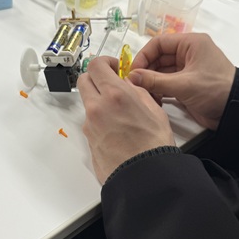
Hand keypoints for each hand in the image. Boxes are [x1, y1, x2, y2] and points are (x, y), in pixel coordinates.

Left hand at [78, 56, 175, 184]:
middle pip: (84, 80)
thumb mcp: (154, 110)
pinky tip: (117, 129)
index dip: (105, 62)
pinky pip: (91, 122)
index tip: (113, 67)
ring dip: (98, 100)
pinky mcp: (89, 140)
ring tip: (119, 111)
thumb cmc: (153, 148)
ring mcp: (90, 125)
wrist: (144, 176)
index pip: (96, 65)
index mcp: (115, 95)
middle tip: (111, 83)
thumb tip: (129, 86)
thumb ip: (137, 92)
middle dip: (96, 78)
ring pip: (88, 102)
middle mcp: (97, 108)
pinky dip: (100, 119)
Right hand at [129, 33, 235, 130]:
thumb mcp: (184, 85)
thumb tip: (131, 77)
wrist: (236, 110)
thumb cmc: (216, 90)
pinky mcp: (186, 85)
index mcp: (191, 44)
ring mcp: (187, 70)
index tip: (133, 71)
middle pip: (158, 58)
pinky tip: (152, 99)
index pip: (159, 43)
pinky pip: (166, 83)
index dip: (144, 56)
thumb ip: (155, 80)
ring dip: (151, 83)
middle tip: (134, 85)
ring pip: (161, 72)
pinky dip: (158, 90)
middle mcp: (188, 54)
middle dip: (146, 71)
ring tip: (142, 94)